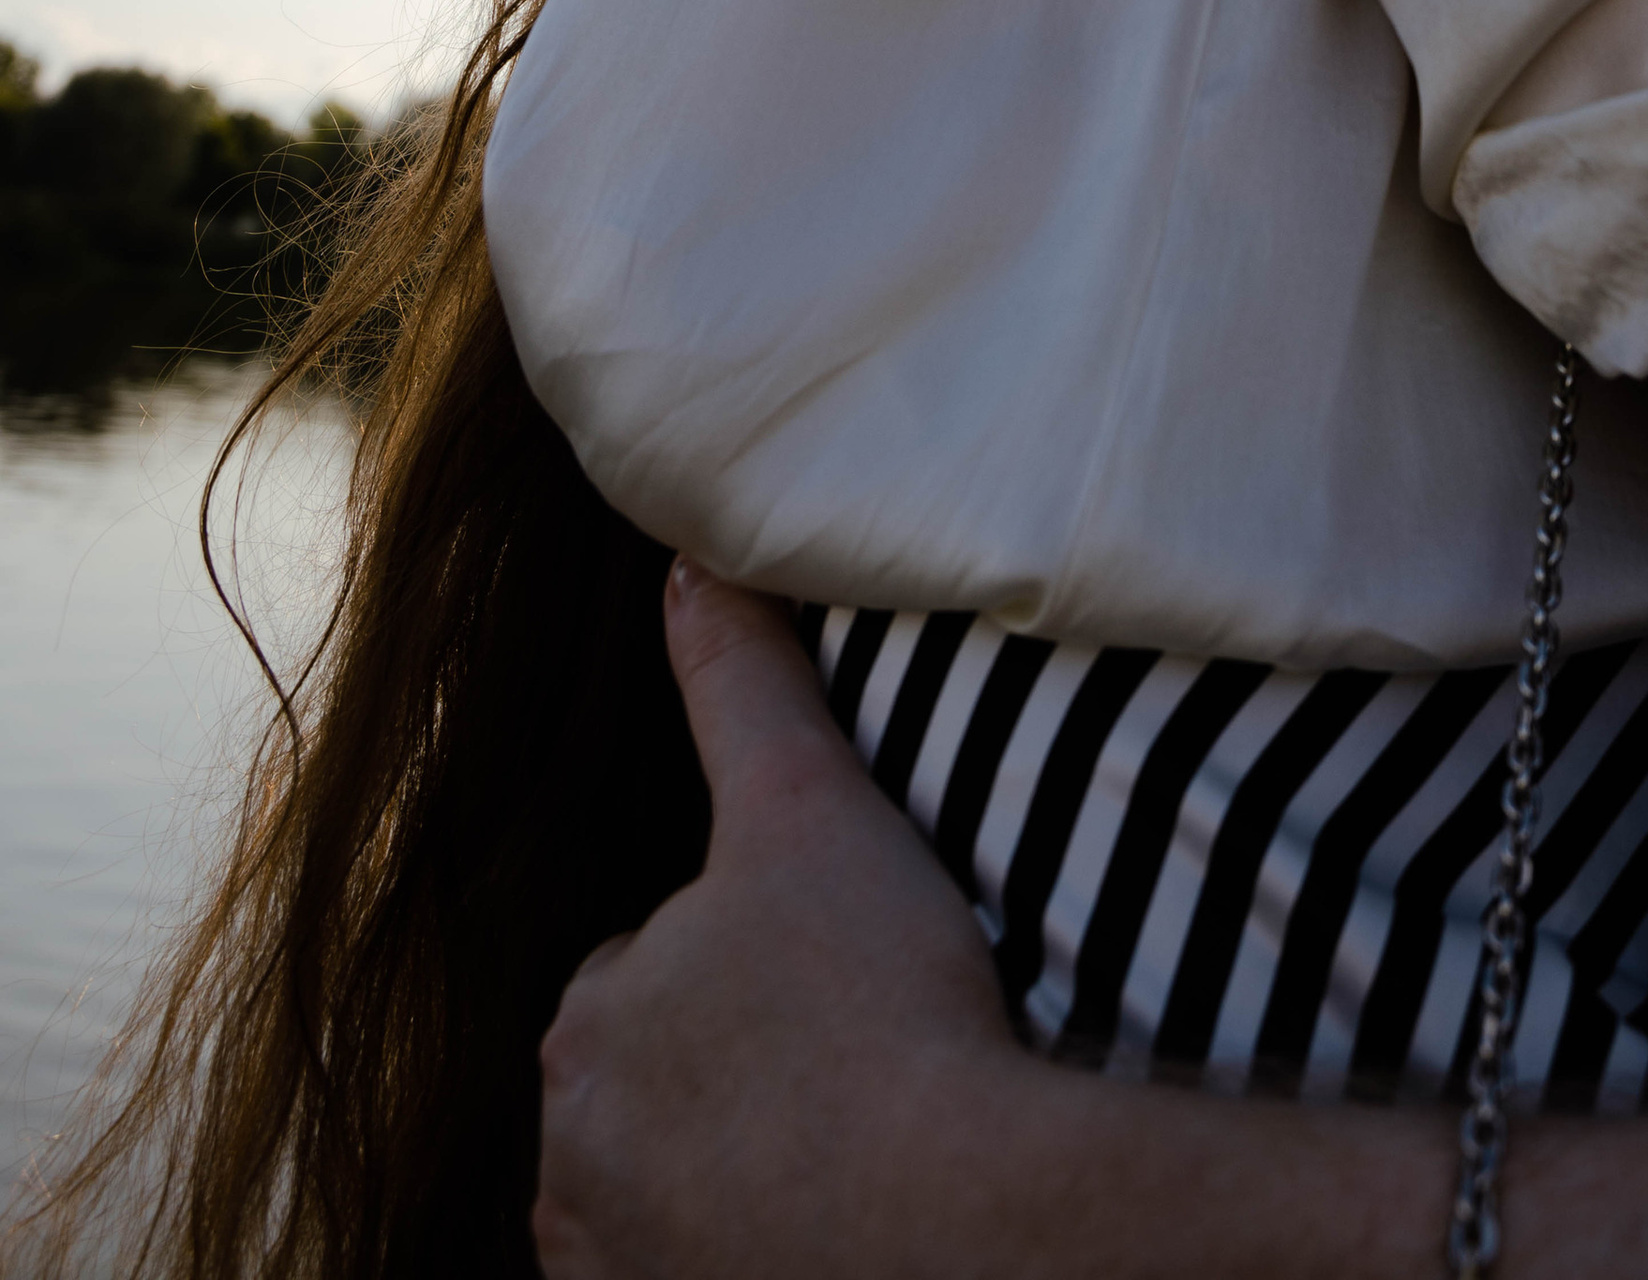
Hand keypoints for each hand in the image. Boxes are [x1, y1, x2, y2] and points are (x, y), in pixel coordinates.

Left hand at [532, 565, 1026, 1278]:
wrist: (957, 1226)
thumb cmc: (884, 1004)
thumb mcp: (812, 804)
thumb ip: (742, 678)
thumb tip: (691, 560)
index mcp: (586, 1023)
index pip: (654, 970)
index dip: (752, 960)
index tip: (835, 974)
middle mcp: (569, 1161)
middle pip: (659, 1087)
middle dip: (733, 1069)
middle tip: (852, 1056)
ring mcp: (617, 1268)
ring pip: (676, 1188)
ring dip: (739, 1165)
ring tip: (855, 1141)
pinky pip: (698, 1273)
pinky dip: (749, 1250)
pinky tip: (832, 1224)